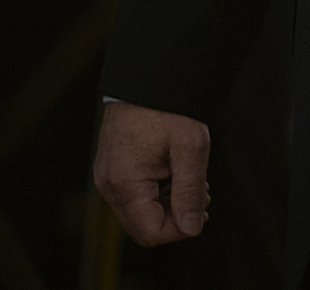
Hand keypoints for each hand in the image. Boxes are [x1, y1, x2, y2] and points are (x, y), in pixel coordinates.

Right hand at [95, 100, 209, 246]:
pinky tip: (175, 171)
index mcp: (124, 184)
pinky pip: (135, 197)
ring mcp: (107, 178)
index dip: (181, 228)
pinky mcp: (112, 170)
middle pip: (144, 227)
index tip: (202, 205)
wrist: (147, 77)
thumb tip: (192, 229)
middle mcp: (108, 186)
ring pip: (140, 213)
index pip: (151, 233)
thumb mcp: (191, 147)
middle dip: (176, 216)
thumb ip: (190, 192)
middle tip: (200, 191)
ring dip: (169, 204)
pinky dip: (158, 192)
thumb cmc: (169, 108)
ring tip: (190, 176)